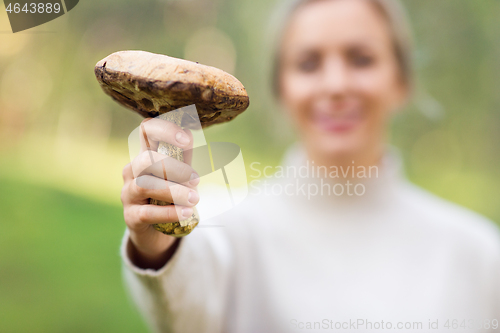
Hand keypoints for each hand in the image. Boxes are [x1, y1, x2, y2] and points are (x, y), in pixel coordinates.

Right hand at [121, 118, 199, 268]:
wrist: (156, 231)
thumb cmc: (169, 196)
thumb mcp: (180, 175)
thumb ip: (183, 157)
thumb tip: (189, 133)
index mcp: (146, 155)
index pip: (146, 130)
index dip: (165, 130)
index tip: (185, 139)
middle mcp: (132, 172)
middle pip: (146, 159)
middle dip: (174, 168)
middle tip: (196, 179)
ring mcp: (128, 194)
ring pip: (145, 185)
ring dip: (174, 191)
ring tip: (194, 199)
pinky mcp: (130, 217)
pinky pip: (147, 212)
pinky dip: (170, 212)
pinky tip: (186, 212)